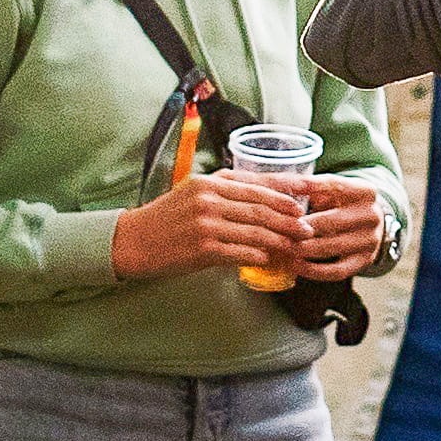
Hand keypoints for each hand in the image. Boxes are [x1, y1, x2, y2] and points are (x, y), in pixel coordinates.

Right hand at [110, 169, 309, 283]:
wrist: (134, 242)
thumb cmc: (166, 219)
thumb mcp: (192, 193)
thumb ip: (223, 191)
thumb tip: (261, 195)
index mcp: (208, 182)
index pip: (255, 184)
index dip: (284, 191)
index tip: (305, 196)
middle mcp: (208, 199)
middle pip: (261, 208)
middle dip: (288, 218)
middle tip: (307, 227)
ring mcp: (206, 224)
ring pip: (255, 231)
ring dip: (279, 239)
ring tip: (294, 244)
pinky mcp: (203, 249)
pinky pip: (241, 252)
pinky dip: (259, 255)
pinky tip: (269, 258)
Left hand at [280, 175, 391, 282]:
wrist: (369, 224)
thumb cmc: (342, 203)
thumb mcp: (333, 189)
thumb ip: (313, 187)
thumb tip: (285, 187)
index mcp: (365, 191)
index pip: (335, 186)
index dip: (309, 188)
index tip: (285, 192)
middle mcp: (372, 215)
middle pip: (331, 221)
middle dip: (301, 226)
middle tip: (278, 229)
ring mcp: (370, 240)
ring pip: (331, 247)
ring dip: (303, 249)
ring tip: (282, 248)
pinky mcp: (365, 261)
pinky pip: (336, 270)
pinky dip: (314, 270)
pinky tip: (296, 266)